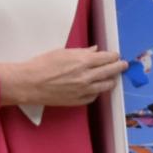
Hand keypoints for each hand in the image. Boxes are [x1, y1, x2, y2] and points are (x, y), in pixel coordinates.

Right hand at [0, 46, 128, 106]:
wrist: (29, 83)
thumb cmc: (42, 65)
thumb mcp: (62, 52)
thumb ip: (82, 52)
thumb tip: (95, 51)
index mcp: (83, 61)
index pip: (106, 58)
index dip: (113, 56)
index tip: (116, 55)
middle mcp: (86, 76)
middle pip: (110, 71)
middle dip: (118, 67)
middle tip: (123, 65)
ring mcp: (83, 90)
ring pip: (105, 86)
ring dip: (111, 80)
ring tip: (113, 77)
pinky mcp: (78, 101)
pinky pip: (94, 96)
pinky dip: (97, 91)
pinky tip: (97, 88)